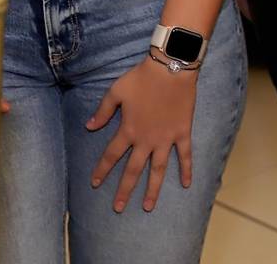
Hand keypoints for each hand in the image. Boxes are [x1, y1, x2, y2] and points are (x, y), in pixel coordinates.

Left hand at [89, 55, 198, 212]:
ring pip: (158, 170)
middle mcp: (146, 140)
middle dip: (124, 190)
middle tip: (117, 208)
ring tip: (147, 206)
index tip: (95, 184)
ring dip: (153, 189)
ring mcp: (165, 139)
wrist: (171, 69)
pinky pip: (185, 155)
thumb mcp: (116, 91)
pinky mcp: (182, 133)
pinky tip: (187, 185)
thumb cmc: (142, 78)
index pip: (111, 155)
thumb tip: (89, 127)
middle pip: (133, 170)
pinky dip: (186, 170)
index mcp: (128, 130)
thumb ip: (103, 111)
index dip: (102, 170)